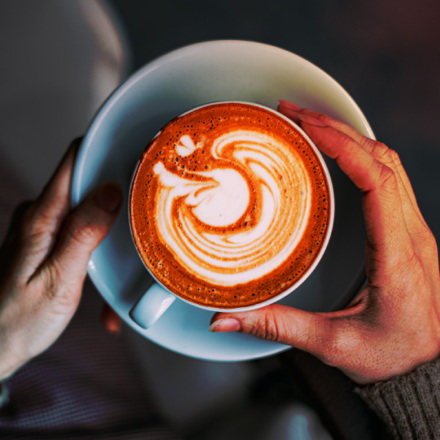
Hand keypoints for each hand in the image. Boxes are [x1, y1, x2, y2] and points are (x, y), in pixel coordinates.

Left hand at [0, 140, 121, 379]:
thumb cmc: (19, 321)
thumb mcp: (59, 281)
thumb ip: (83, 233)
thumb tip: (109, 192)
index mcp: (41, 218)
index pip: (73, 161)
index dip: (104, 147)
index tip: (134, 147)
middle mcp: (39, 215)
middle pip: (85, 180)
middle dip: (117, 188)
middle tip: (144, 204)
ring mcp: (43, 227)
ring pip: (86, 205)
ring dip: (110, 221)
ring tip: (123, 251)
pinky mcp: (48, 240)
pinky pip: (79, 225)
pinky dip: (98, 239)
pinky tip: (103, 266)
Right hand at [210, 100, 439, 383]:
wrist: (432, 370)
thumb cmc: (392, 358)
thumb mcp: (332, 345)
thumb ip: (276, 326)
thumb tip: (225, 318)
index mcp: (397, 256)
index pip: (378, 181)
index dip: (343, 146)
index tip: (307, 126)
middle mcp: (412, 234)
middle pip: (382, 159)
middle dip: (337, 128)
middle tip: (293, 113)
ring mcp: (414, 230)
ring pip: (389, 163)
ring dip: (350, 136)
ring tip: (310, 123)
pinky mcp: (407, 232)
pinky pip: (390, 178)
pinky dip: (361, 154)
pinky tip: (336, 152)